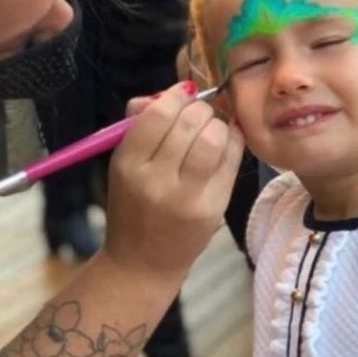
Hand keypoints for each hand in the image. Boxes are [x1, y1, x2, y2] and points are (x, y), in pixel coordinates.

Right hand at [104, 83, 243, 277]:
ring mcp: (187, 197)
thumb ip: (138, 124)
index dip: (176, 96)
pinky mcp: (213, 208)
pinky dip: (234, 142)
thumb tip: (167, 93)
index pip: (157, 116)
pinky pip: (231, 162)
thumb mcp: (123, 165)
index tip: (184, 93)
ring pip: (213, 139)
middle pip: (189, 124)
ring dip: (218, 124)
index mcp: (128, 165)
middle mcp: (156, 181)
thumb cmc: (133, 207)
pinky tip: (229, 140)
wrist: (142, 263)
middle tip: (201, 113)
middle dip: (200, 109)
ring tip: (213, 128)